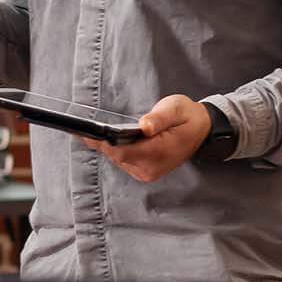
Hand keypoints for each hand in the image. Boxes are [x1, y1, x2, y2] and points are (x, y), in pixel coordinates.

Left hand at [84, 94, 212, 182]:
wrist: (201, 129)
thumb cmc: (187, 116)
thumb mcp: (175, 108)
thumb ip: (159, 118)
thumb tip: (144, 126)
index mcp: (160, 153)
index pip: (123, 151)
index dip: (104, 142)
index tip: (86, 132)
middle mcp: (152, 168)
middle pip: (117, 156)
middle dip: (102, 142)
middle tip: (80, 128)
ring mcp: (148, 172)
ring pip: (118, 160)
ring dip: (107, 146)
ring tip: (89, 132)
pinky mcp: (144, 172)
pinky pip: (123, 161)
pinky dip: (114, 150)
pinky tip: (104, 139)